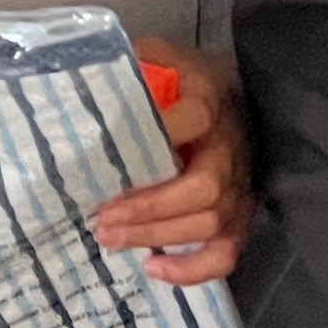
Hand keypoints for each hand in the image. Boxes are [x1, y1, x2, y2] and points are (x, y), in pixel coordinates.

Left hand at [96, 39, 251, 288]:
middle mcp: (230, 147)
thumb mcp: (160, 57)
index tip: (111, 151)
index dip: (160, 135)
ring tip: (110, 238)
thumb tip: (88, 75)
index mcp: (210, 100)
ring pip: (210, 223)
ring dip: (158, 237)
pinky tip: (154, 269)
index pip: (196, 118)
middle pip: (202, 189)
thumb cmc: (184, 80)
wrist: (233, 95)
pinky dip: (193, 270)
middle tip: (102, 218)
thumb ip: (133, 63)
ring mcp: (239, 185)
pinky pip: (227, 252)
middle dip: (149, 209)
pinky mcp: (239, 214)